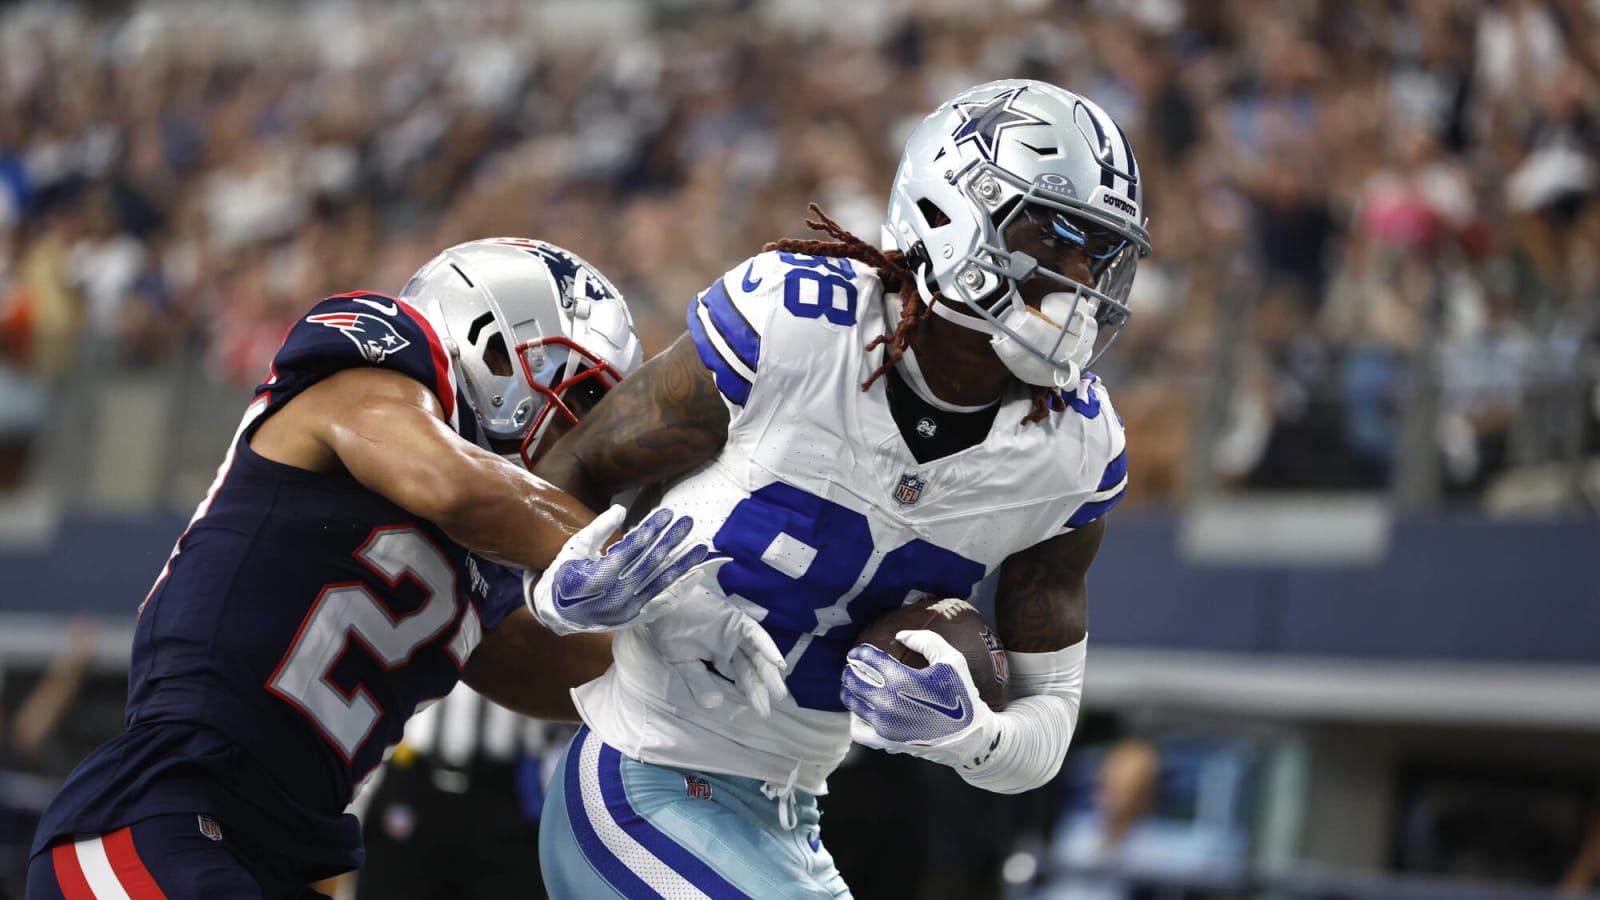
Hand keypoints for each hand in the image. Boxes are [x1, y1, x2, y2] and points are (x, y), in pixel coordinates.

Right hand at [528, 505, 714, 635]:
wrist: (558, 615)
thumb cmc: (564, 576)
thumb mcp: (574, 549)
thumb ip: (598, 529)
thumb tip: (621, 509)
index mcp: (597, 577)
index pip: (633, 548)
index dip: (652, 528)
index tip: (668, 512)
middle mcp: (615, 595)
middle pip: (651, 563)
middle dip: (672, 539)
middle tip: (688, 521)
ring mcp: (627, 609)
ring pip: (662, 583)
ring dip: (683, 563)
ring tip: (700, 546)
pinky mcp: (634, 617)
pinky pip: (662, 603)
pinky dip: (680, 589)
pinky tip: (695, 575)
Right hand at [640, 583, 788, 716]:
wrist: (663, 603)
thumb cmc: (671, 630)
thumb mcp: (684, 663)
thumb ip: (699, 682)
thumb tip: (714, 705)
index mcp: (721, 655)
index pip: (741, 677)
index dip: (751, 693)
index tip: (761, 712)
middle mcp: (733, 645)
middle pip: (751, 669)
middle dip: (761, 689)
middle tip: (768, 710)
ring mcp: (736, 632)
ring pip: (757, 654)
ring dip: (768, 672)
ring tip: (778, 693)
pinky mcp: (737, 620)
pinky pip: (755, 634)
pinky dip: (766, 647)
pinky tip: (777, 663)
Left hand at [842, 629, 1002, 770]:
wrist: (969, 736)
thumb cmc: (961, 696)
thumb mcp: (951, 660)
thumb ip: (925, 641)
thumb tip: (899, 635)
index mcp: (902, 680)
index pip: (868, 660)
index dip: (860, 652)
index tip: (859, 651)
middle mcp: (888, 702)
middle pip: (854, 680)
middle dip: (851, 669)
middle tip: (853, 665)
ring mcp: (884, 725)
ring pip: (852, 702)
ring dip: (849, 690)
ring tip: (853, 684)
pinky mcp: (885, 742)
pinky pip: (857, 729)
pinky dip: (855, 717)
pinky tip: (862, 709)